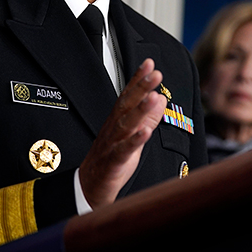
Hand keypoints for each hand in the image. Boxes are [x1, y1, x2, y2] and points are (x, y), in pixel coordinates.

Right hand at [78, 58, 166, 208]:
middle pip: (126, 105)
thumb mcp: (133, 136)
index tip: (149, 63)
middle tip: (155, 74)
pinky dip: (135, 141)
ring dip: (139, 110)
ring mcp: (112, 144)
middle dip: (141, 88)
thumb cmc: (112, 160)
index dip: (138, 79)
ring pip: (125, 124)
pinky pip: (124, 150)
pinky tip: (146, 132)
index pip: (129, 95)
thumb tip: (161, 98)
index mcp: (118, 120)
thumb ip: (147, 117)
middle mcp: (114, 128)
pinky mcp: (113, 162)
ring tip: (153, 97)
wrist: (90, 187)